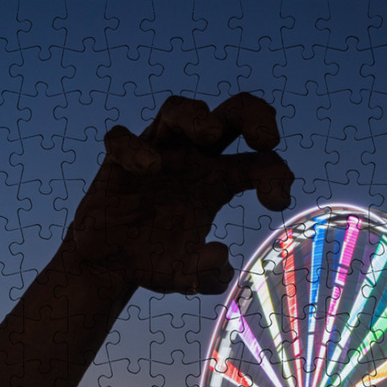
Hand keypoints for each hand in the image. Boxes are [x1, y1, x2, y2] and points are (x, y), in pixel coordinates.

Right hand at [64, 93, 294, 294]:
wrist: (109, 266)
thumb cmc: (155, 260)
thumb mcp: (186, 276)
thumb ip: (208, 275)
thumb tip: (219, 255)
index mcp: (220, 180)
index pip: (259, 162)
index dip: (275, 175)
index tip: (277, 201)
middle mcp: (192, 158)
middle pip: (230, 114)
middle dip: (254, 115)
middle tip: (268, 138)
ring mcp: (155, 153)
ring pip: (177, 110)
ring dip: (196, 116)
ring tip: (210, 135)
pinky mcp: (117, 160)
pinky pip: (122, 139)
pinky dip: (136, 148)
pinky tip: (150, 168)